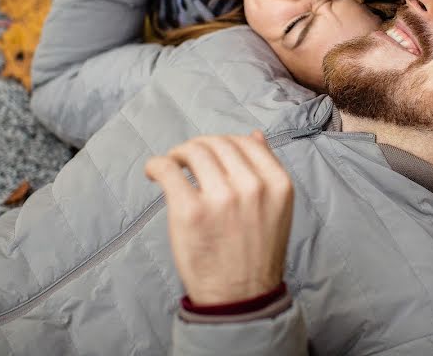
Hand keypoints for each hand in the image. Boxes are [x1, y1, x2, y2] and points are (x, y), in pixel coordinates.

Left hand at [145, 132, 293, 304]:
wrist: (241, 297)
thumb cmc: (256, 252)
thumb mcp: (276, 208)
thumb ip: (267, 170)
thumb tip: (254, 135)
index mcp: (277, 183)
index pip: (244, 142)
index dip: (222, 142)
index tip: (209, 153)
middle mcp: (252, 186)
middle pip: (216, 143)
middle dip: (198, 148)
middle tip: (186, 160)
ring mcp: (221, 198)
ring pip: (193, 151)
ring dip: (178, 154)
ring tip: (173, 167)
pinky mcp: (190, 211)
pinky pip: (168, 170)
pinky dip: (157, 165)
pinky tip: (155, 173)